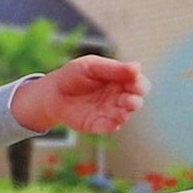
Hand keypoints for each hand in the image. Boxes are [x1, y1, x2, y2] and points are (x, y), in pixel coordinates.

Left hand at [17, 52, 147, 135]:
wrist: (53, 92)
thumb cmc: (73, 75)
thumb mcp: (92, 66)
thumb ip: (113, 69)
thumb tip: (137, 68)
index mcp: (120, 80)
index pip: (139, 84)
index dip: (140, 84)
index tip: (135, 82)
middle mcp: (118, 97)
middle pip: (135, 101)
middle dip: (135, 101)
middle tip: (130, 100)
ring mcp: (109, 112)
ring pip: (124, 115)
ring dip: (125, 114)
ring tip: (122, 112)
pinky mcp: (98, 124)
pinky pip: (109, 127)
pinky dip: (112, 125)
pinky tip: (113, 123)